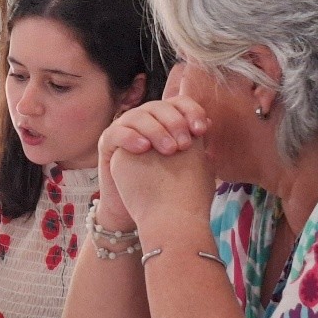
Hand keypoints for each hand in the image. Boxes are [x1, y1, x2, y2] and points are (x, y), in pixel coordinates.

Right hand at [97, 69, 212, 226]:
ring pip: (138, 116)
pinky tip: (144, 148)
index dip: (191, 111)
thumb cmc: (170, 188)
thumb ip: (197, 144)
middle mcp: (145, 120)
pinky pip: (116, 132)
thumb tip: (209, 122)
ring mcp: (124, 128)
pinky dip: (130, 137)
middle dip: (175, 122)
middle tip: (184, 145)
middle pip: (159, 106)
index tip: (202, 130)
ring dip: (155, 130)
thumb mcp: (188, 164)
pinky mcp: (107, 143)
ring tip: (168, 150)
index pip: (178, 103)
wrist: (146, 214)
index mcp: (166, 120)